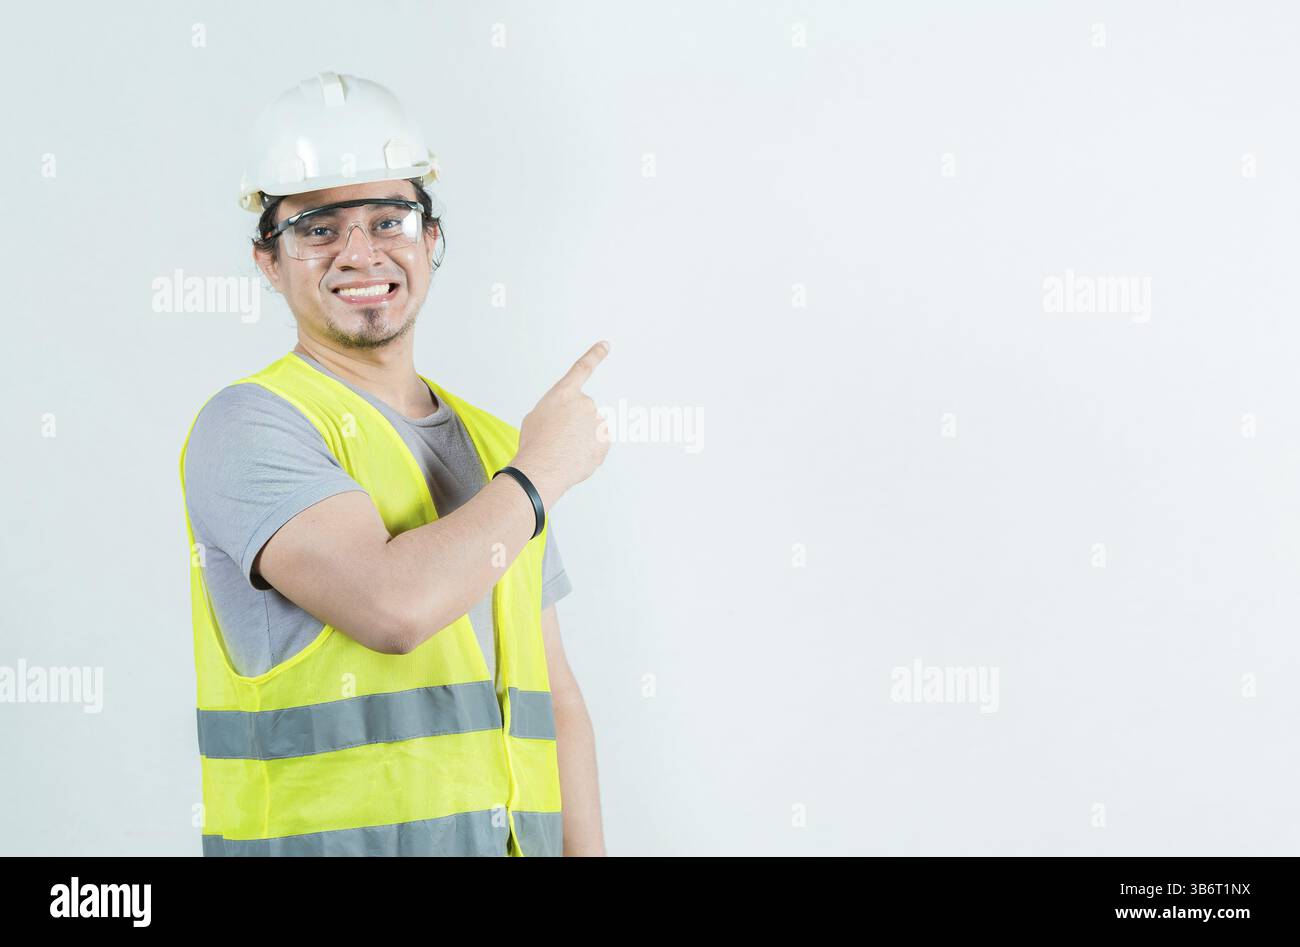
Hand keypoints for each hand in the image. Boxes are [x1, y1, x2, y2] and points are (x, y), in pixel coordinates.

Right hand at [512, 341, 612, 509]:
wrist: (542, 468)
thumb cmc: (534, 444)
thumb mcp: (536, 416)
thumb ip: (556, 410)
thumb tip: (566, 420)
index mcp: (564, 393)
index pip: (582, 368)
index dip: (594, 355)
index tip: (605, 345)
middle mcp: (585, 403)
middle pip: (583, 411)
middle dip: (575, 424)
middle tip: (559, 438)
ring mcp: (598, 422)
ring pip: (592, 430)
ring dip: (582, 438)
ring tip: (564, 450)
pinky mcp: (606, 442)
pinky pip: (598, 445)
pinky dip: (589, 451)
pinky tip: (575, 458)